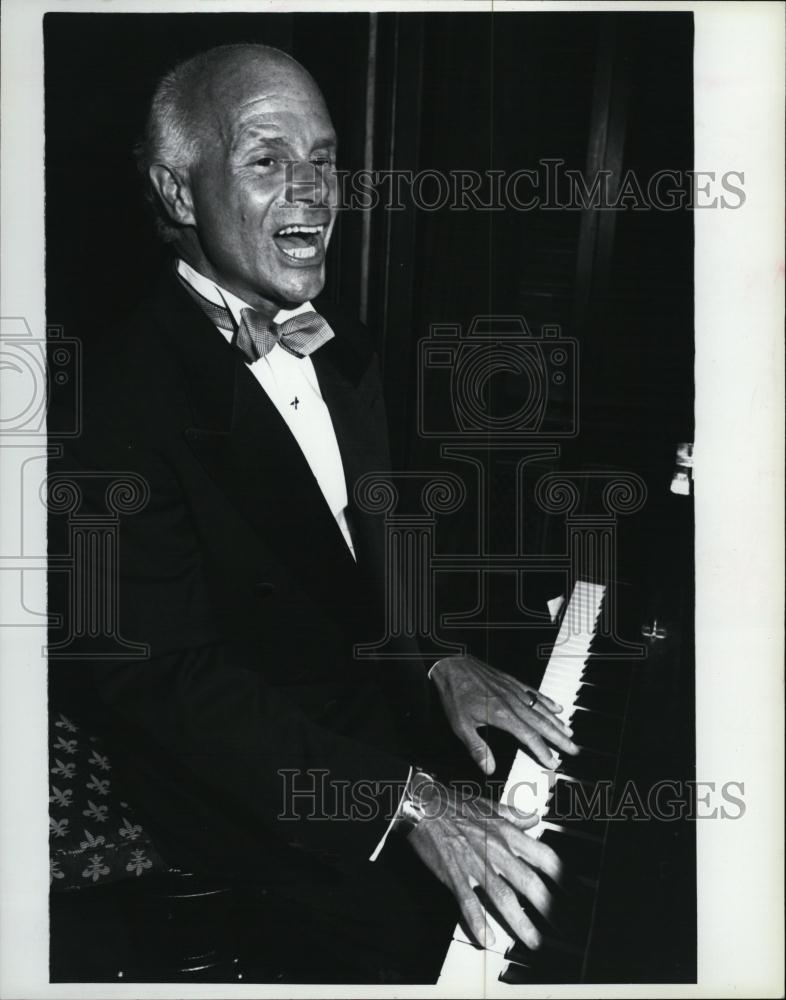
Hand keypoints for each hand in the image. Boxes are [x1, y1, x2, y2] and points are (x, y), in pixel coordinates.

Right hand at [406, 774, 560, 948]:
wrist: (422, 802)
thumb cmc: (454, 803)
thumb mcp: (490, 804)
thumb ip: (515, 814)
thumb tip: (535, 818)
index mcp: (507, 832)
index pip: (544, 856)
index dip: (563, 878)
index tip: (574, 894)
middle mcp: (496, 849)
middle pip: (529, 882)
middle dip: (549, 908)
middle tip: (562, 928)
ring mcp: (475, 863)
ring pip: (503, 897)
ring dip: (520, 922)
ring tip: (534, 942)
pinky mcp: (453, 874)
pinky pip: (468, 901)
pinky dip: (477, 921)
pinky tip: (486, 939)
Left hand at [431, 654, 578, 773]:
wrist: (453, 664)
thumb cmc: (455, 694)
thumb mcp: (460, 725)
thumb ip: (476, 747)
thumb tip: (489, 769)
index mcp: (502, 715)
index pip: (529, 736)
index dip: (543, 751)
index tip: (554, 763)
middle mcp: (513, 702)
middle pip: (541, 723)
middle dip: (559, 737)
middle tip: (574, 749)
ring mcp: (514, 691)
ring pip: (541, 708)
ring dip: (556, 721)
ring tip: (570, 733)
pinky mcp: (512, 682)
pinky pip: (534, 693)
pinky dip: (546, 701)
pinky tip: (556, 707)